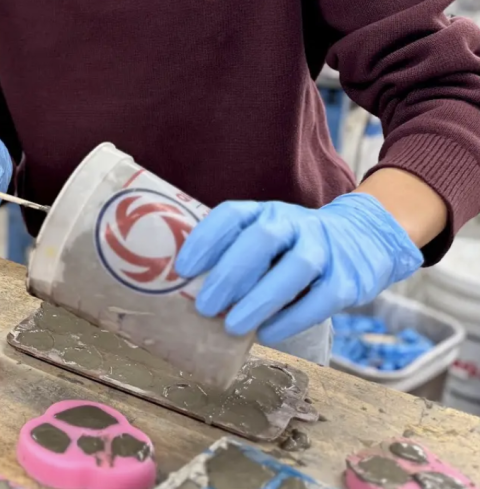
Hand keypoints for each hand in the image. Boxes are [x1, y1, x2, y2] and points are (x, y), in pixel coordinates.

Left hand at [174, 193, 422, 343]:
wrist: (364, 240)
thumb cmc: (293, 247)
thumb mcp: (265, 237)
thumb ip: (235, 255)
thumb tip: (190, 291)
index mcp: (265, 212)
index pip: (232, 215)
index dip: (205, 240)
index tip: (183, 269)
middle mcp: (294, 224)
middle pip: (261, 240)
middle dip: (230, 274)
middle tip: (204, 306)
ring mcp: (324, 249)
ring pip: (294, 269)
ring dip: (260, 299)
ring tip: (232, 326)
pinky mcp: (347, 279)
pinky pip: (321, 299)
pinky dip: (292, 319)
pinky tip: (267, 334)